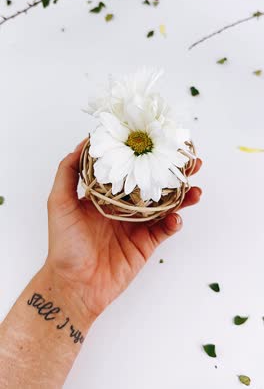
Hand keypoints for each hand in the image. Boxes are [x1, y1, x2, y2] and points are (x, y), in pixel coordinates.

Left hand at [46, 140, 201, 319]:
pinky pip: (165, 230)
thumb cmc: (64, 244)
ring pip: (165, 206)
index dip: (143, 156)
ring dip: (182, 196)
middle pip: (152, 184)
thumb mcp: (59, 203)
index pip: (129, 170)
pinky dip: (174, 223)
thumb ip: (67, 173)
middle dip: (170, 173)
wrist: (75, 284)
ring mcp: (137, 225)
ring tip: (194, 187)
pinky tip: (176, 218)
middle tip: (188, 161)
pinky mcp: (146, 244)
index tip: (156, 142)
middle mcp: (124, 207)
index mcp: (106, 195)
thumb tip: (81, 144)